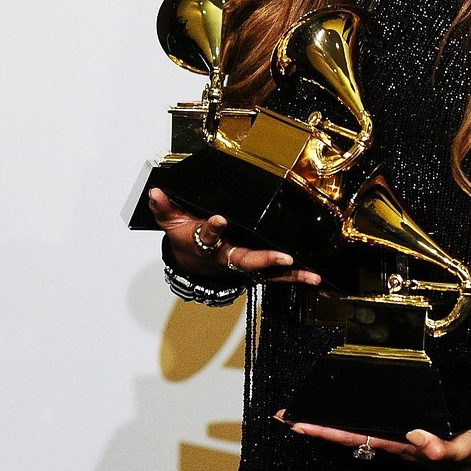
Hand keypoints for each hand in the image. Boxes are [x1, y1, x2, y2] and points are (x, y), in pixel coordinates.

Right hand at [147, 188, 320, 284]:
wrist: (191, 265)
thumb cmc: (186, 240)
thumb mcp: (172, 222)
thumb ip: (165, 207)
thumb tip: (155, 191)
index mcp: (206, 243)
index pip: (207, 236)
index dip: (212, 229)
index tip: (219, 219)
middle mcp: (227, 257)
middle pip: (244, 260)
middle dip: (263, 259)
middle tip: (282, 257)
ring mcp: (243, 265)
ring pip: (267, 272)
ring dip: (290, 274)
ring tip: (311, 275)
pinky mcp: (256, 268)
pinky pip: (277, 275)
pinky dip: (296, 277)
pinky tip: (315, 278)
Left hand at [275, 413, 470, 470]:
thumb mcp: (463, 450)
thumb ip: (442, 447)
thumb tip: (417, 437)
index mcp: (401, 447)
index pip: (356, 437)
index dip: (327, 431)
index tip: (301, 423)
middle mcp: (394, 447)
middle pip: (346, 438)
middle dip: (316, 428)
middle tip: (286, 418)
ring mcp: (398, 445)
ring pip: (354, 435)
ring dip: (327, 427)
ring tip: (303, 418)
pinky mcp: (406, 439)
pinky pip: (369, 431)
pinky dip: (349, 425)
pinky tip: (341, 421)